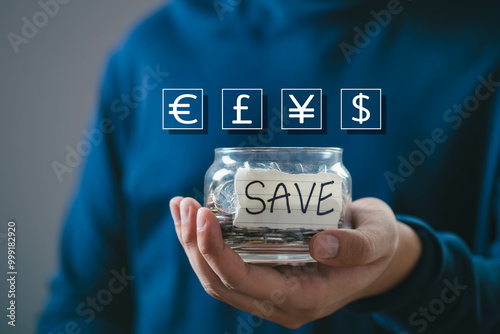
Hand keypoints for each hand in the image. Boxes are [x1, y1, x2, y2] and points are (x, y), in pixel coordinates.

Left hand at [169, 197, 421, 328]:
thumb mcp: (379, 240)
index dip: (219, 253)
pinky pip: (225, 266)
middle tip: (185, 205)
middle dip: (197, 245)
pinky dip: (205, 242)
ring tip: (181, 207)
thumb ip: (356, 246)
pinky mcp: (264, 275)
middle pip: (222, 283)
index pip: (248, 283)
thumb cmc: (377, 242)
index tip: (204, 217)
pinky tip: (192, 215)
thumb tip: (319, 243)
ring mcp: (269, 292)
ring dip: (193, 243)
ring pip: (217, 277)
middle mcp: (280, 303)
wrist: (376, 250)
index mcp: (306, 298)